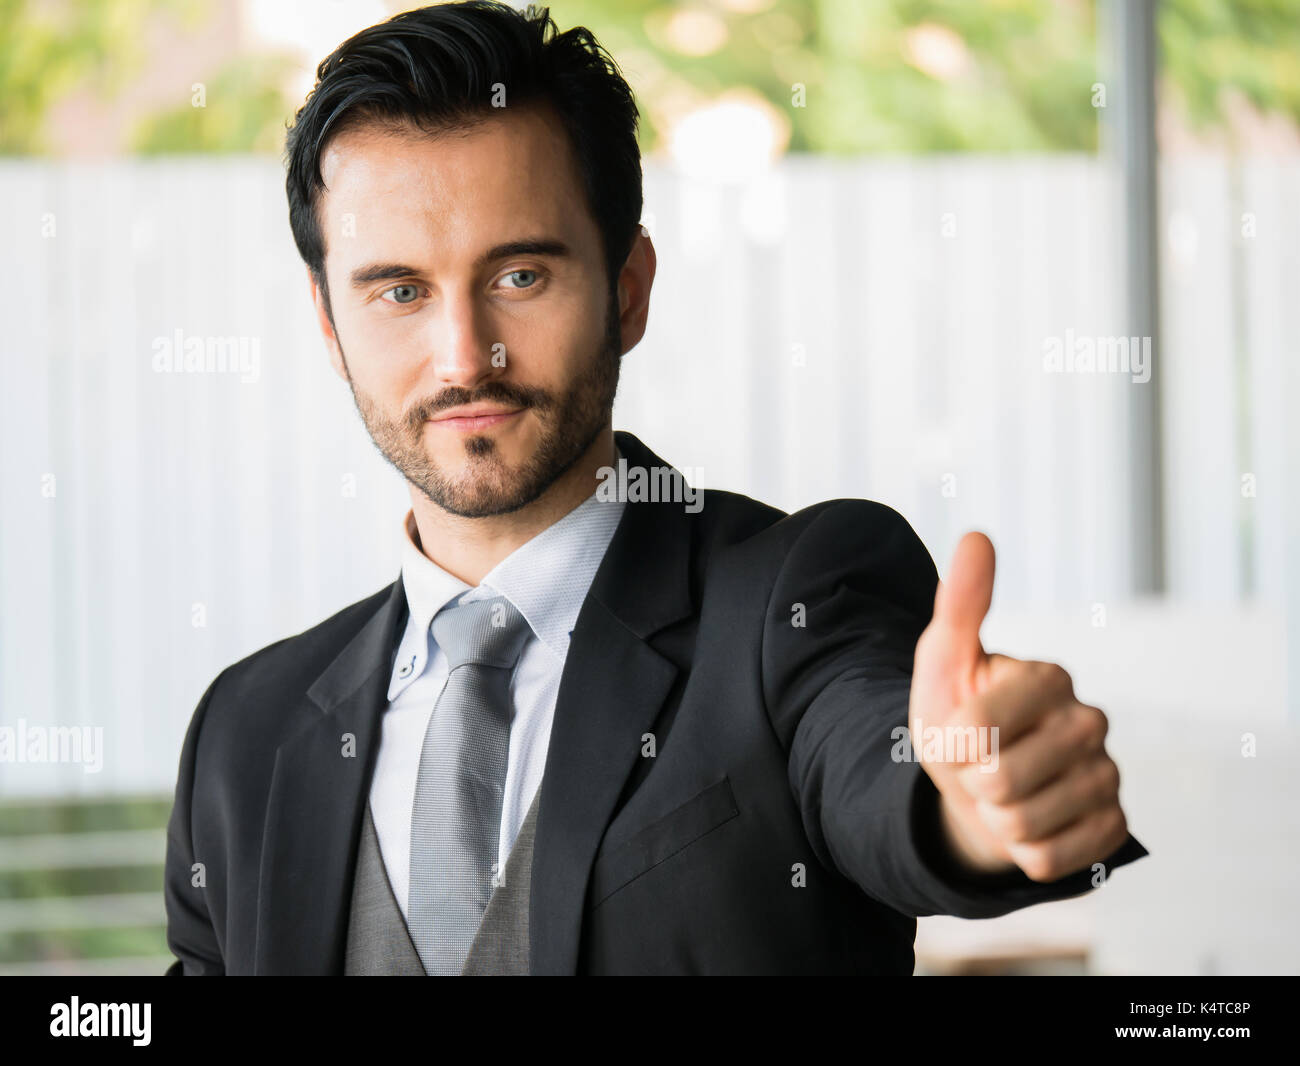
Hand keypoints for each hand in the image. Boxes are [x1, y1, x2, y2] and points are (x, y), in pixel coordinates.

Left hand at [908, 531, 1129, 881]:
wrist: (972, 784)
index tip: (955, 728)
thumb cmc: (956, 717)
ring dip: (993, 817)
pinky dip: (1022, 850)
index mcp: (1050, 677)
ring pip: (1022, 823)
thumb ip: (961, 603)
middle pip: (1001, 779)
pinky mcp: (1112, 828)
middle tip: (978, 765)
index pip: (979, 723)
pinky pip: (1049, 859)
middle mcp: (1089, 722)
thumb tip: (976, 536)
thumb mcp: (943, 662)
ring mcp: (1106, 777)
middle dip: (970, 780)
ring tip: (999, 794)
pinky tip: (1028, 824)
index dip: (949, 738)